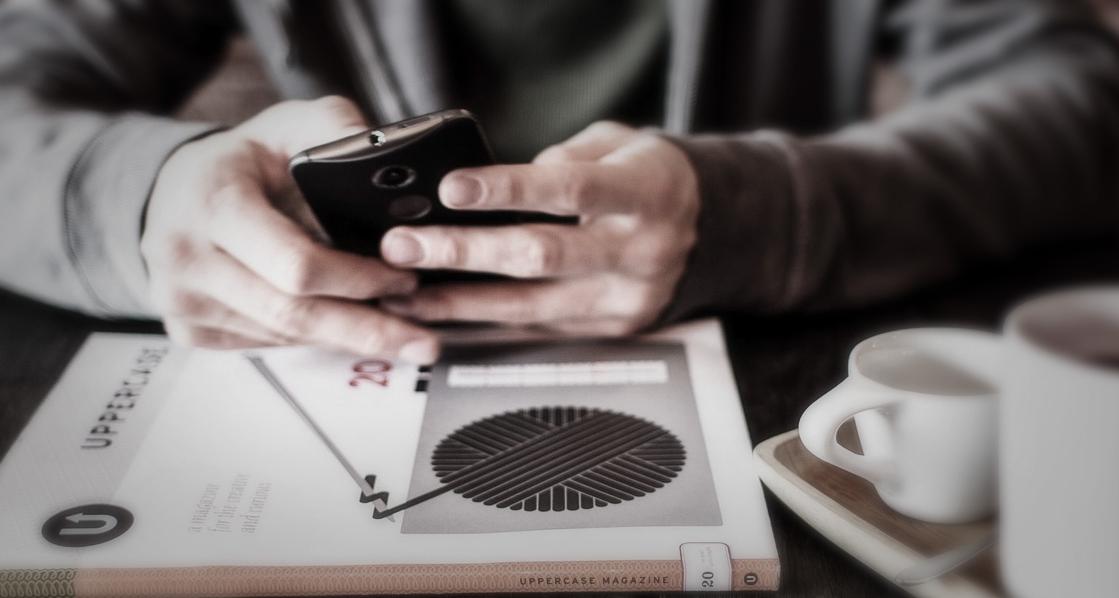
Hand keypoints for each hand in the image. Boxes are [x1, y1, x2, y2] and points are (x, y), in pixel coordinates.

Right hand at [142, 98, 439, 361]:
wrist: (173, 190)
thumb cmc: (243, 159)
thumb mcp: (287, 124)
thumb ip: (336, 128)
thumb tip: (388, 155)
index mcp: (212, 203)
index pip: (297, 264)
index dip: (358, 279)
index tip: (406, 280)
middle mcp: (185, 258)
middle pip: (293, 314)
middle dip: (366, 329)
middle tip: (423, 342)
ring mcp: (181, 301)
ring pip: (283, 335)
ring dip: (344, 337)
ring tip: (399, 335)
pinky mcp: (187, 329)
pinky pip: (265, 344)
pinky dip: (312, 338)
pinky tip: (346, 331)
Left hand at [378, 121, 699, 335]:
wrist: (715, 231)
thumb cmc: (651, 178)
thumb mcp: (620, 143)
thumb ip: (565, 157)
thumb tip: (494, 185)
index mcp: (645, 193)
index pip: (569, 189)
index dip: (508, 189)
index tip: (451, 188)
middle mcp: (640, 251)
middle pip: (541, 257)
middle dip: (463, 252)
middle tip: (404, 246)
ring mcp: (626, 299)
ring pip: (530, 308)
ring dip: (459, 302)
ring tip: (403, 292)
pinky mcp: (612, 330)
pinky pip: (539, 329)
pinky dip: (487, 323)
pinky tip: (443, 316)